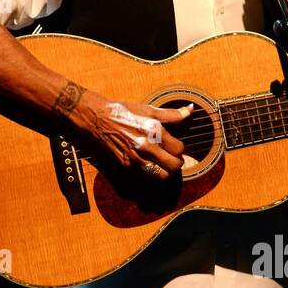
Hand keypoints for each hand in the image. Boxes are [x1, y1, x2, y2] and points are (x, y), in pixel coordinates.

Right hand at [72, 92, 193, 179]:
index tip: (175, 146)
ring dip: (166, 172)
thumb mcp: (148, 110)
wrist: (97, 119)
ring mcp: (136, 157)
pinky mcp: (127, 165)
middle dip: (177, 163)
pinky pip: (147, 177)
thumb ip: (171, 114)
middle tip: (173, 158)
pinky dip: (153, 175)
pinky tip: (152, 167)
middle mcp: (146, 145)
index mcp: (153, 130)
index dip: (180, 149)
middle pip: (173, 165)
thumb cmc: (123, 112)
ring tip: (164, 164)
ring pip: (162, 176)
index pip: (178, 148)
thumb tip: (189, 110)